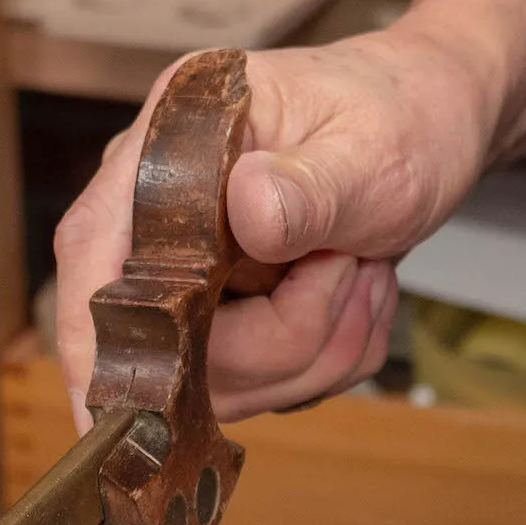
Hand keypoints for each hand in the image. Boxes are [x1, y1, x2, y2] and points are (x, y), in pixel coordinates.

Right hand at [55, 33, 494, 426]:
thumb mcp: (371, 148)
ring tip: (361, 271)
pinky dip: (331, 355)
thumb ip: (313, 186)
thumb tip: (250, 207)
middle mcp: (162, 217)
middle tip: (348, 270)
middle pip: (166, 346)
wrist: (432, 122)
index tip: (128, 411)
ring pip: (224, 383)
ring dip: (316, 347)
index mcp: (168, 148)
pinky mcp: (230, 322)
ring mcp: (192, 277)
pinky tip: (357, 291)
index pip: (92, 255)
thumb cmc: (396, 114)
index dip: (99, 340)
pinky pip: (270, 387)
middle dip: (278, 340)